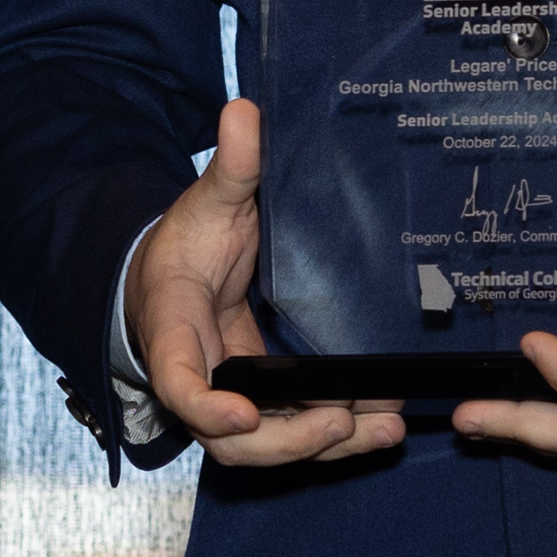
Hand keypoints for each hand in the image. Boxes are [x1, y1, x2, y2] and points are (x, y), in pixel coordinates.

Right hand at [130, 100, 406, 468]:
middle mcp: (198, 374)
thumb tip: (244, 110)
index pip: (178, 381)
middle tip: (341, 421)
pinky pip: (291, 429)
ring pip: (266, 445)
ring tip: (383, 428)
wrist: (177, 274)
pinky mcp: (262, 399)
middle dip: (285, 442)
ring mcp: (230, 394)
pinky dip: (335, 434)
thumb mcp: (208, 200)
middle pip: (228, 437)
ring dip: (323, 446)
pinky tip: (381, 423)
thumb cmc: (188, 241)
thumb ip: (231, 165)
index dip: (206, 408)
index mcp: (174, 326)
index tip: (245, 415)